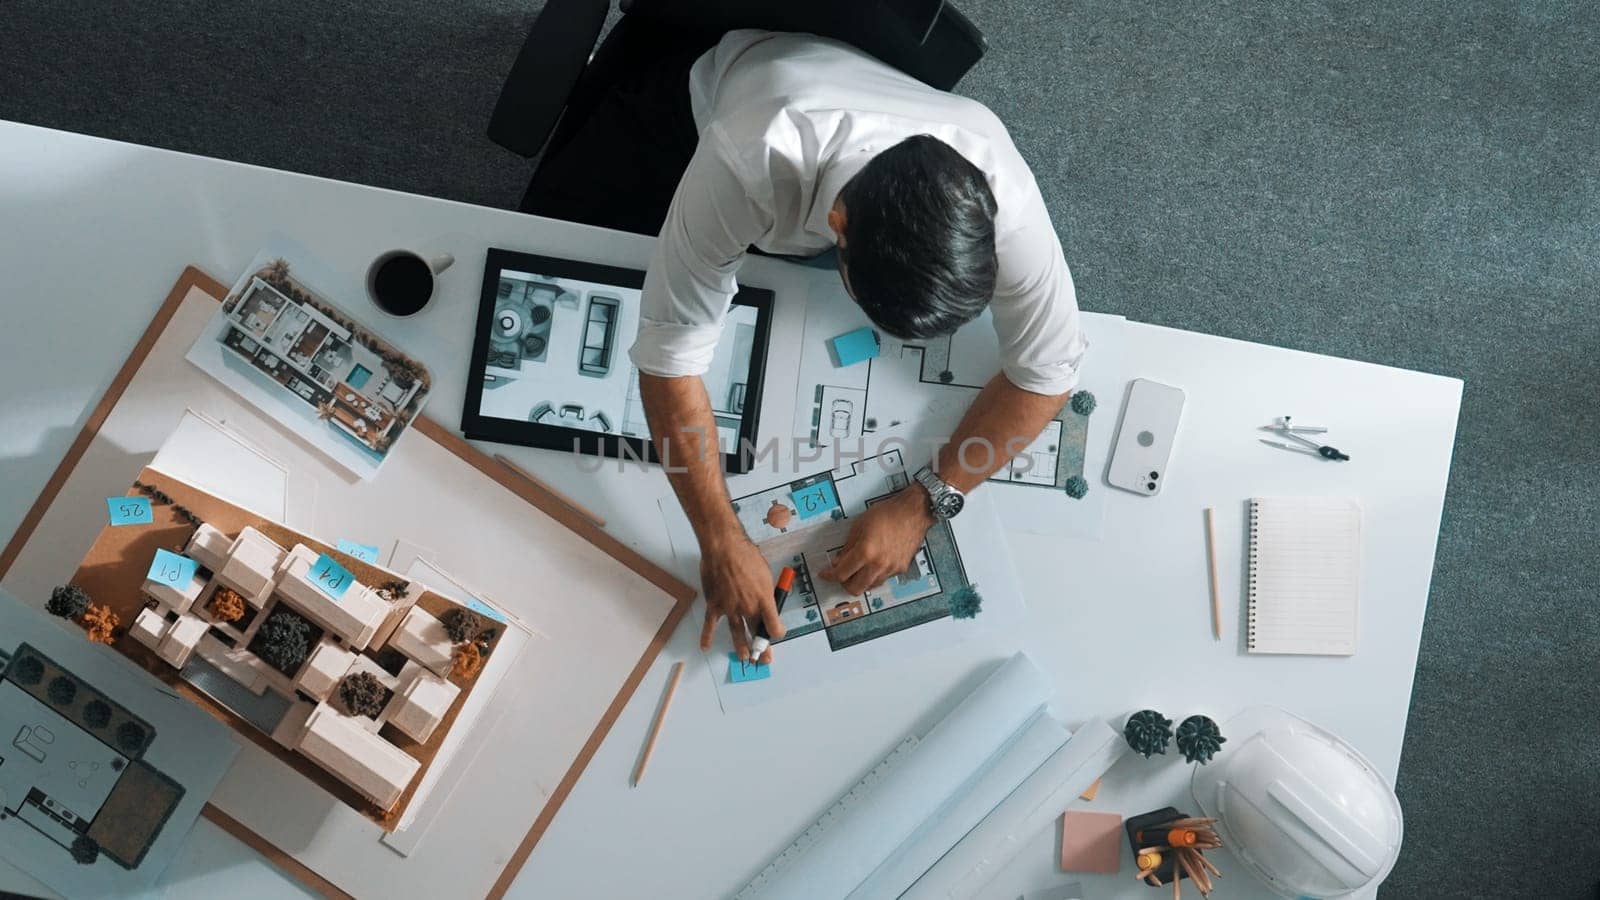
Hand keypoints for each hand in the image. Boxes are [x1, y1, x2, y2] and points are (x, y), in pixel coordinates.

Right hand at [699, 535, 784, 662]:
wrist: (724, 548)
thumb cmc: (747, 556)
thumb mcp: (765, 573)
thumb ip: (766, 591)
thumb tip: (766, 600)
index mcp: (764, 600)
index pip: (774, 626)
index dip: (776, 633)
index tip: (776, 634)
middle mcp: (748, 608)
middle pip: (756, 633)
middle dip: (761, 648)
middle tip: (764, 659)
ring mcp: (730, 608)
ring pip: (736, 633)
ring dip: (741, 648)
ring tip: (745, 658)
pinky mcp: (714, 605)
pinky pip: (710, 624)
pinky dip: (707, 636)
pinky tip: (706, 646)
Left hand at [819, 488, 934, 594]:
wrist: (913, 511)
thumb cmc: (888, 513)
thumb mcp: (859, 525)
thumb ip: (848, 547)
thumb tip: (839, 562)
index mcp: (866, 552)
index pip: (841, 574)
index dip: (829, 576)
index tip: (826, 575)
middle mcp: (879, 564)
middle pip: (855, 588)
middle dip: (844, 583)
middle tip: (841, 574)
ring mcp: (891, 569)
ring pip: (870, 586)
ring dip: (860, 580)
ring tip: (858, 567)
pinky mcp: (901, 569)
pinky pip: (883, 579)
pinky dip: (874, 575)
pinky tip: (873, 563)